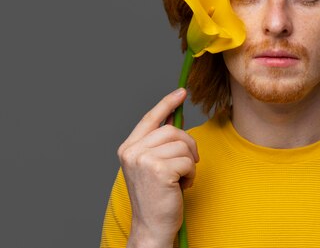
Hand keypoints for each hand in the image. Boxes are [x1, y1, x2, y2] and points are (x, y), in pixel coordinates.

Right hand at [117, 89, 198, 247]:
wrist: (151, 227)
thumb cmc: (156, 197)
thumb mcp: (153, 166)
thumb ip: (160, 143)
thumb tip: (174, 118)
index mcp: (128, 148)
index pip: (150, 119)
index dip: (167, 103)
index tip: (182, 92)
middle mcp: (132, 151)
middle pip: (172, 130)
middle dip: (188, 145)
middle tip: (190, 163)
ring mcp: (144, 160)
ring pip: (182, 145)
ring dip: (190, 162)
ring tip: (181, 179)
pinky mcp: (159, 170)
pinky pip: (188, 160)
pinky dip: (191, 174)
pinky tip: (182, 186)